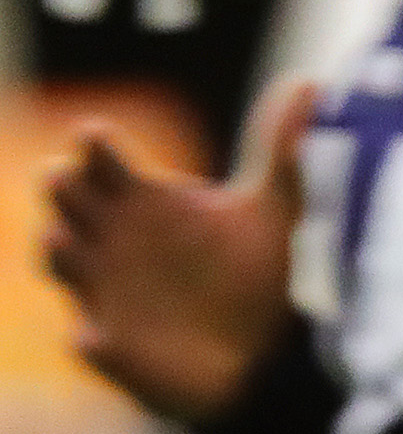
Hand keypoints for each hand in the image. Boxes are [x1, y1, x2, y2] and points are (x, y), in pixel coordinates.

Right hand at [43, 79, 312, 422]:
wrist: (265, 349)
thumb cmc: (251, 271)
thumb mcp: (274, 210)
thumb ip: (283, 151)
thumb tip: (311, 84)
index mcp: (141, 202)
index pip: (104, 164)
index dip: (94, 149)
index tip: (95, 134)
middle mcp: (111, 241)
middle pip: (70, 206)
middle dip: (62, 191)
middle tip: (63, 175)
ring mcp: (105, 291)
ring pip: (65, 266)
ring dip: (59, 252)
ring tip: (62, 238)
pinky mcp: (116, 345)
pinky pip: (94, 345)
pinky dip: (93, 343)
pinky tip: (93, 340)